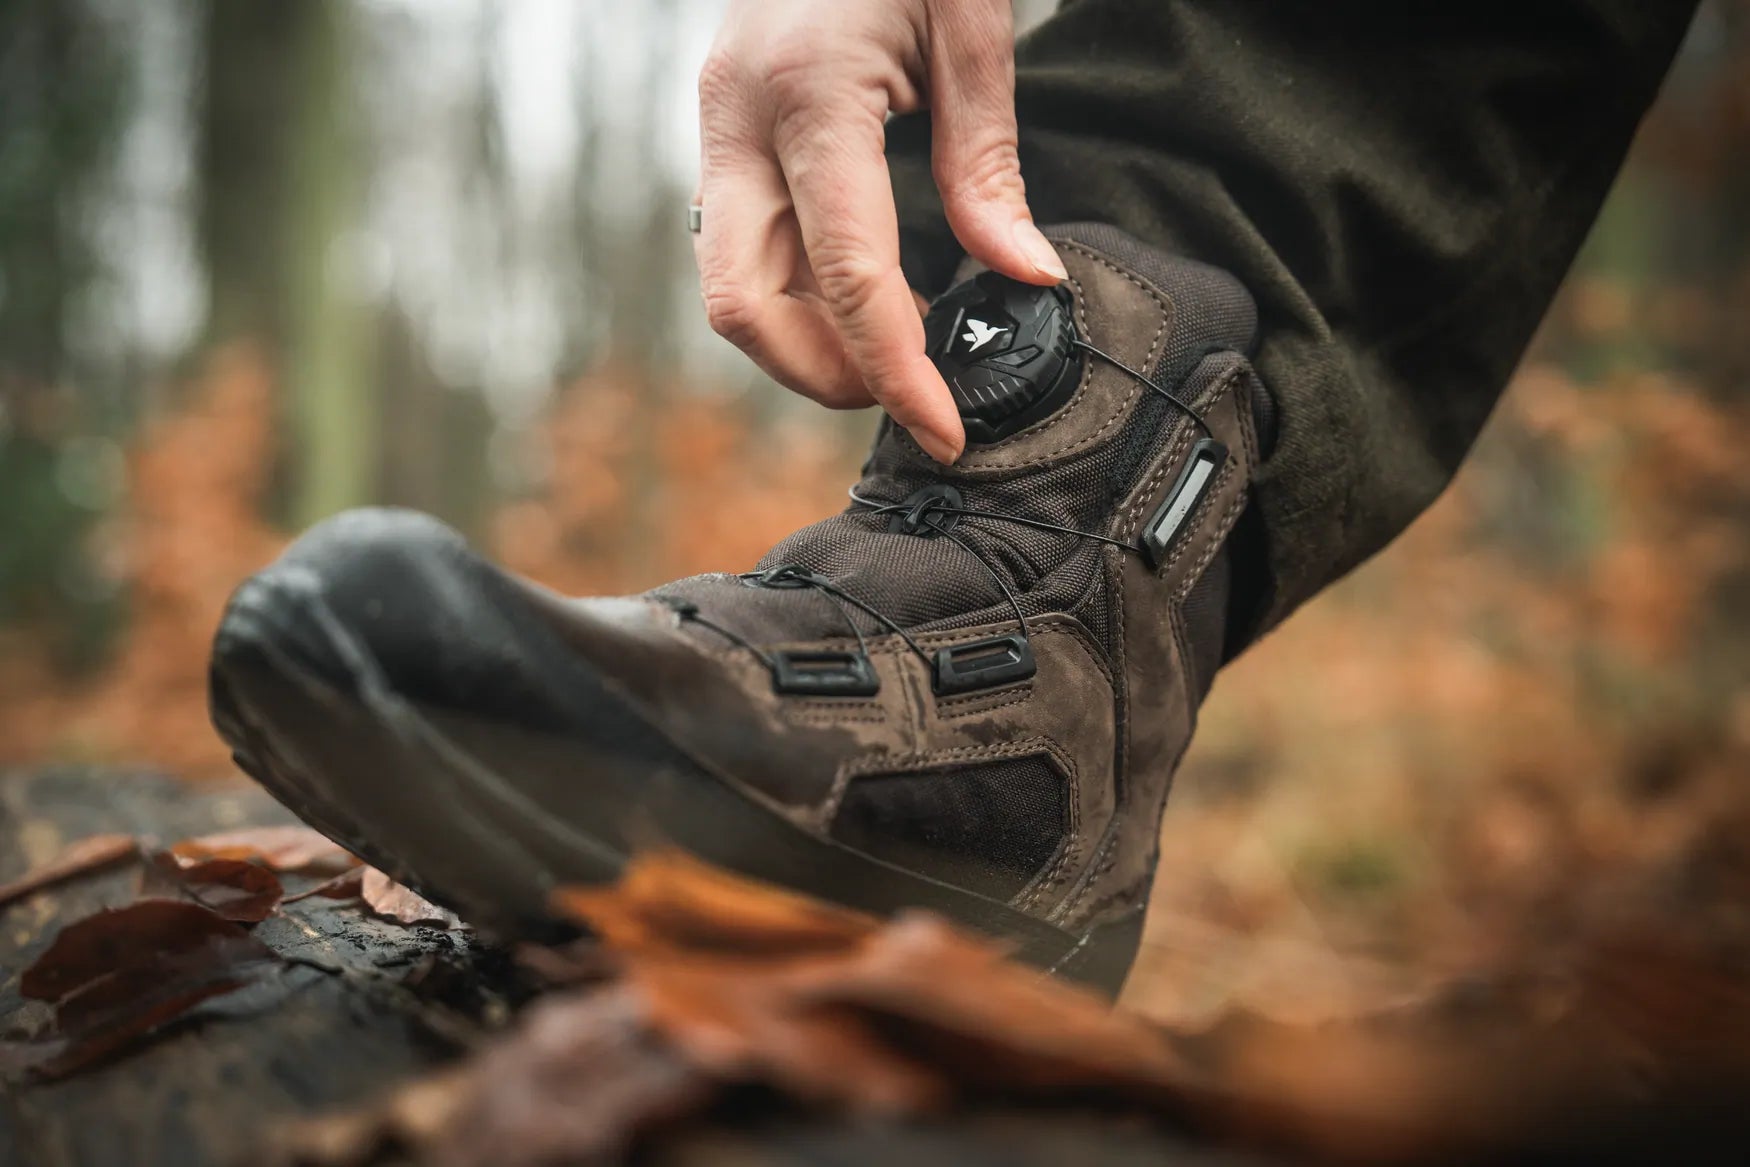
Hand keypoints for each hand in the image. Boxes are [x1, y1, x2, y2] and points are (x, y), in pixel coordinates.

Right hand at [693, 0, 1064, 463]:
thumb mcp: (971, 25)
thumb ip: (987, 164)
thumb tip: (1022, 278)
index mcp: (805, 92)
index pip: (849, 275)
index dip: (896, 373)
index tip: (945, 431)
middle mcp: (736, 120)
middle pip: (745, 307)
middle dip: (825, 373)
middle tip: (911, 391)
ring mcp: (716, 128)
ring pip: (732, 288)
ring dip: (809, 342)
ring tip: (898, 348)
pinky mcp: (723, 133)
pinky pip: (742, 248)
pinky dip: (799, 295)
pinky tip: (865, 295)